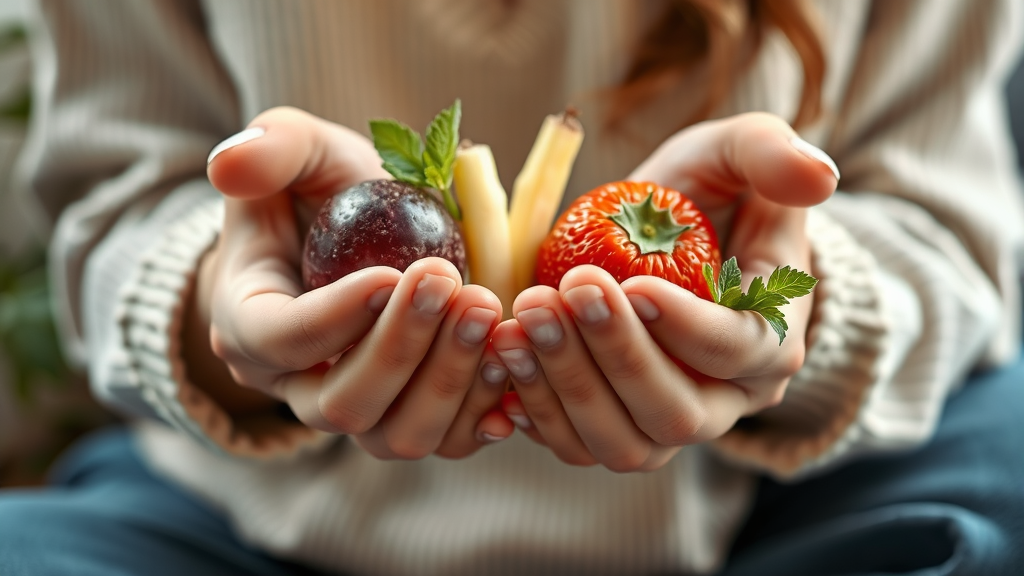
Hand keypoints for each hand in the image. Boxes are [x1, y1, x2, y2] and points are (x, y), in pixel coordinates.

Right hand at [194, 107, 511, 459]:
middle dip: (402, 348)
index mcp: (250, 325)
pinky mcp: (410, 415)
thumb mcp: (296, 151)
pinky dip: (483, 409)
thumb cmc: (320, 192)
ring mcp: (357, 409)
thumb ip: (271, 148)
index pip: (282, 341)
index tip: (392, 273)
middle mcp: (296, 385)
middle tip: (452, 284)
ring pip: (397, 435)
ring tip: (488, 311)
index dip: (338, 317)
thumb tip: (229, 165)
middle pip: (343, 403)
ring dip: (450, 380)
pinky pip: (447, 440)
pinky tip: (508, 358)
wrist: (354, 236)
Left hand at [491, 112, 836, 470]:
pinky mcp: (612, 425)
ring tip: (521, 321)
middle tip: (562, 293)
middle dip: (614, 357)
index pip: (739, 353)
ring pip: (623, 443)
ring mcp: (665, 421)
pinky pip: (574, 444)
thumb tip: (817, 176)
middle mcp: (726, 399)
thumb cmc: (711, 195)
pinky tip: (504, 356)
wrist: (668, 237)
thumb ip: (771, 154)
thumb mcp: (738, 153)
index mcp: (770, 339)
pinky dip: (534, 410)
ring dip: (565, 387)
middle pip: (676, 414)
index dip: (684, 328)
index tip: (628, 284)